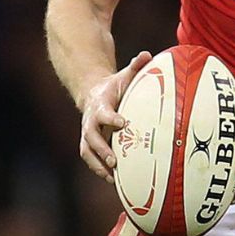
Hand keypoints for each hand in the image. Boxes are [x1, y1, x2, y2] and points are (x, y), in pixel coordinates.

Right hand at [78, 50, 152, 180]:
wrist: (93, 94)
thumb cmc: (115, 86)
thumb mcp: (124, 76)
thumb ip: (135, 66)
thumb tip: (147, 54)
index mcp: (100, 105)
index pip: (104, 113)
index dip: (111, 119)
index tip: (123, 123)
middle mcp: (90, 121)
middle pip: (91, 137)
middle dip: (102, 149)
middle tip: (115, 160)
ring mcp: (87, 134)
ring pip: (87, 152)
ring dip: (98, 165)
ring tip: (112, 177)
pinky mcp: (89, 144)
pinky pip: (91, 159)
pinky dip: (100, 170)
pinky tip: (114, 181)